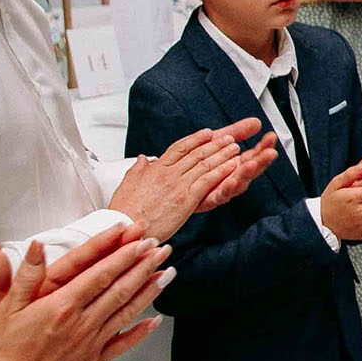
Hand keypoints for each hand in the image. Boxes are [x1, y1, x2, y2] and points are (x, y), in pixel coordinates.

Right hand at [0, 227, 171, 360]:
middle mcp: (81, 323)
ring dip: (149, 291)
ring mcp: (90, 343)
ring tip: (167, 273)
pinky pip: (123, 344)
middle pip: (120, 289)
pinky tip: (155, 320)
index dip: (123, 255)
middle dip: (143, 266)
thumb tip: (35, 247)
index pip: (100, 274)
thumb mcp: (3, 308)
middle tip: (162, 249)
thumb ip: (23, 276)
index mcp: (61, 306)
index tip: (140, 241)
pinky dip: (141, 332)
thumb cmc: (1, 351)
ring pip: (127, 312)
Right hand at [111, 117, 272, 239]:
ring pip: (205, 164)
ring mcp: (179, 185)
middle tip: (229, 138)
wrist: (126, 227)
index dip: (196, 139)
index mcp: (156, 169)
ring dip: (223, 155)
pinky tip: (232, 166)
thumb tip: (142, 158)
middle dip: (215, 144)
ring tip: (235, 148)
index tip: (208, 133)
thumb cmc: (125, 210)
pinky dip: (222, 171)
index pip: (179, 148)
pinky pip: (208, 181)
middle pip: (196, 154)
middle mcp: (169, 173)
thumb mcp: (127, 184)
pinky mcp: (186, 199)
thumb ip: (138, 169)